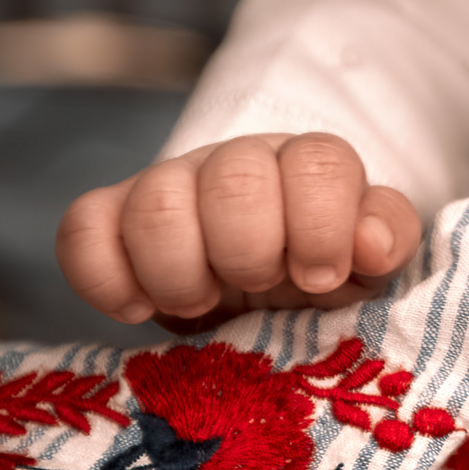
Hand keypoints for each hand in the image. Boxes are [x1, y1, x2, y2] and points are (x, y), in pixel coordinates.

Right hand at [57, 133, 422, 328]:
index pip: (319, 163)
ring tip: (203, 301)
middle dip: (250, 251)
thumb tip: (369, 241)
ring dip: (181, 271)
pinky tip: (139, 307)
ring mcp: (170, 184)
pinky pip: (82, 229)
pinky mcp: (110, 217)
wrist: (259, 274)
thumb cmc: (318, 267)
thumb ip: (386, 237)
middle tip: (257, 288)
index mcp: (309, 166)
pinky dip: (107, 278)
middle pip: (235, 178)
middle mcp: (237, 163)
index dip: (320, 226)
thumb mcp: (368, 260)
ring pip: (156, 202)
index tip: (319, 278)